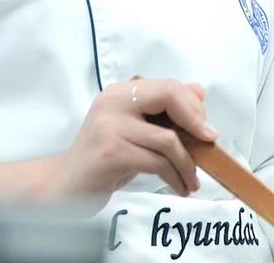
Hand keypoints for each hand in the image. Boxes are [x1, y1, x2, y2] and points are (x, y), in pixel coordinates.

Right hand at [47, 78, 217, 202]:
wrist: (65, 185)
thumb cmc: (105, 160)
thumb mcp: (135, 131)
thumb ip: (162, 112)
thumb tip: (198, 91)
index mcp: (119, 92)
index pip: (167, 85)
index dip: (193, 105)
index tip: (206, 130)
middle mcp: (113, 102)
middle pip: (169, 96)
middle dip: (196, 121)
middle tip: (209, 145)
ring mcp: (110, 126)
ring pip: (168, 138)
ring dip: (188, 163)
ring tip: (191, 180)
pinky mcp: (111, 152)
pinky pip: (157, 162)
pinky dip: (175, 177)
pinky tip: (178, 187)